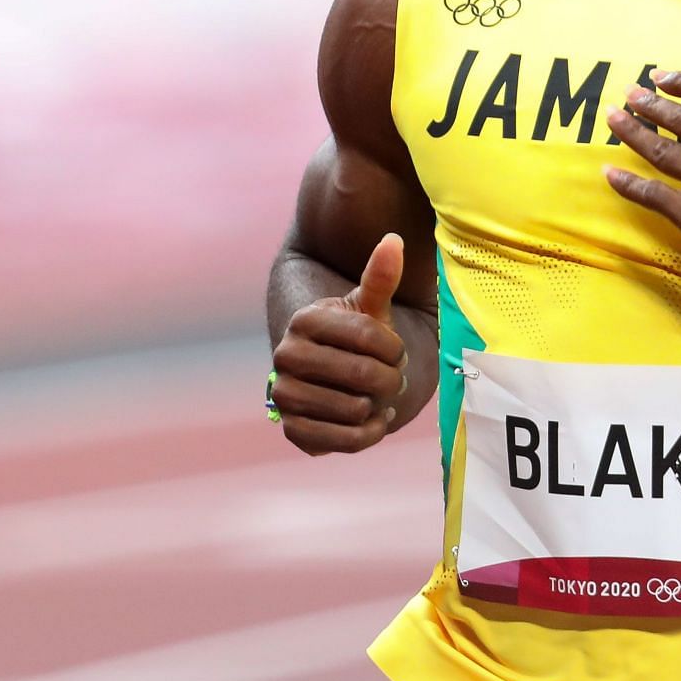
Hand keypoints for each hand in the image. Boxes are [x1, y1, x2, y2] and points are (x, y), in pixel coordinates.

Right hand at [270, 233, 407, 455]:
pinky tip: (371, 418)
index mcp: (306, 320)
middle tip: (392, 377)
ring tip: (377, 396)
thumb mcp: (370, 307)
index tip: (396, 350)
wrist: (334, 377)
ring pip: (356, 408)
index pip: (370, 336)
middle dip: (391, 378)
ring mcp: (285, 395)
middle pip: (364, 375)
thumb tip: (394, 240)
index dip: (395, 348)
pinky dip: (369, 433)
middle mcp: (286, 356)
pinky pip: (345, 440)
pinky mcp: (293, 431)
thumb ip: (381, 276)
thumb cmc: (358, 338)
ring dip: (379, 405)